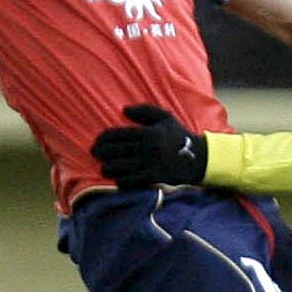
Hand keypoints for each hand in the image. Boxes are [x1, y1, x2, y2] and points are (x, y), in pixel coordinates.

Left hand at [91, 104, 207, 189]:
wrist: (197, 158)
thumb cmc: (178, 136)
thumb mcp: (165, 117)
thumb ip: (144, 110)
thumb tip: (124, 110)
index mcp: (147, 133)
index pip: (117, 135)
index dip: (103, 138)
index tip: (97, 141)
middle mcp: (145, 149)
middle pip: (114, 151)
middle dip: (100, 152)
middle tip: (94, 153)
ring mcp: (148, 164)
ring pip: (119, 167)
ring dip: (107, 168)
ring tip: (103, 168)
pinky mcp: (152, 178)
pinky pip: (131, 181)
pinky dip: (121, 181)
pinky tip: (118, 179)